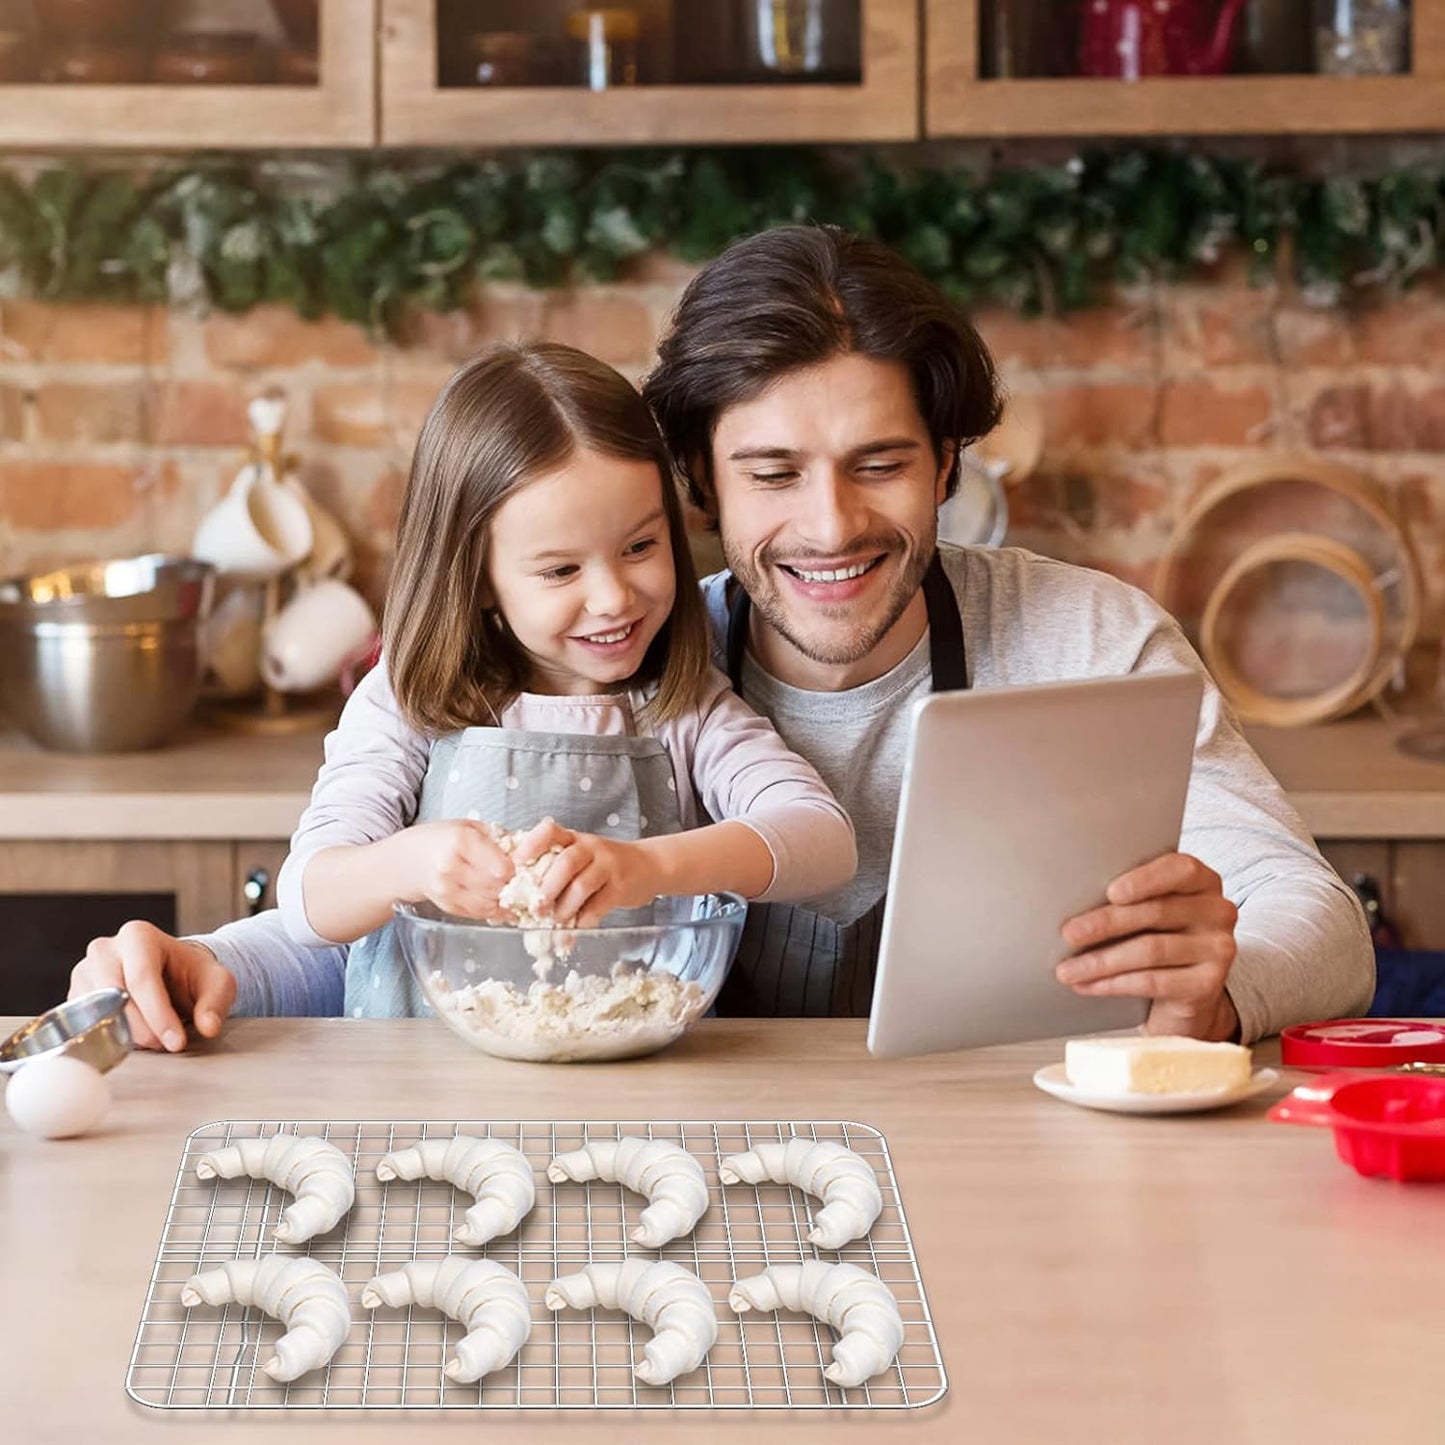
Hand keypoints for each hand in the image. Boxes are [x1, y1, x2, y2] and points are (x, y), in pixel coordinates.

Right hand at [69, 920, 236, 1051]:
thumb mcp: (216, 982)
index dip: (158, 1015)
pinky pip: (84, 1023)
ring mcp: (84, 972)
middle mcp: (105, 950)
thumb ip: (215, 1003)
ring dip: (125, 1034)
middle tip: (166, 1046)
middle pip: (114, 995)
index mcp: (138, 936)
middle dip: (142, 1028)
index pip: (142, 978)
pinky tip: (131, 1040)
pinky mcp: (75, 996)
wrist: (170, 973)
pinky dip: (107, 1037)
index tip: (175, 1042)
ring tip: (154, 1040)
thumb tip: (209, 1027)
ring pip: (96, 1012)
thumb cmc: (192, 975)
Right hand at [395, 819, 513, 919]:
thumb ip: (499, 838)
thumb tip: (530, 848)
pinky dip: (493, 909)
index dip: (517, 869)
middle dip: (513, 885)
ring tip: (511, 890)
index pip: (501, 867)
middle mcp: (451, 868)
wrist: (407, 860)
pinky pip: (479, 913)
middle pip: (497, 887)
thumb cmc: (441, 839)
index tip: (522, 866)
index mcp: (460, 841)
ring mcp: (447, 891)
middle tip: (521, 880)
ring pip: (490, 904)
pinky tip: (499, 900)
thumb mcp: (470, 826)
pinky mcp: (447, 907)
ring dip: (505, 900)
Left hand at [513, 818, 662, 926]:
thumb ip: (555, 866)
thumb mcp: (580, 854)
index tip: (516, 864)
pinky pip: (599, 905)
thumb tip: (518, 893)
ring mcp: (608, 865)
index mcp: (574, 838)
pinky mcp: (621, 887)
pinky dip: (584, 919)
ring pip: (581, 886)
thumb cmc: (604, 864)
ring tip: (555, 920)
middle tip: (535, 908)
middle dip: (546, 888)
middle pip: (565, 862)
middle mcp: (591, 847)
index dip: (531, 845)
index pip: (550, 831)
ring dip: (564, 908)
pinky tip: (578, 925)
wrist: (649, 865)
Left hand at [1057, 852, 1239, 1040]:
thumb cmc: (1156, 940)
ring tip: (1067, 969)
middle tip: (1069, 933)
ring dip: (1101, 961)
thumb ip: (1128, 898)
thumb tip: (1074, 900)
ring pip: (1151, 950)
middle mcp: (1217, 911)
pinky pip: (1154, 982)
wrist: (1183, 996)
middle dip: (1106, 923)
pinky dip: (1113, 983)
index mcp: (1201, 881)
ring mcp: (1219, 949)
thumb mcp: (1147, 914)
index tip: (1111, 892)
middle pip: (1156, 912)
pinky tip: (1087, 985)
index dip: (1145, 879)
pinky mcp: (1209, 984)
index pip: (1180, 869)